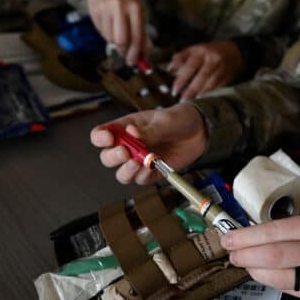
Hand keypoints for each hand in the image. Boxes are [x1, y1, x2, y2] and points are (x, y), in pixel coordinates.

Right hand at [87, 0, 147, 63]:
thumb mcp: (138, 10)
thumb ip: (141, 32)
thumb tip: (144, 55)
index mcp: (135, 7)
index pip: (136, 36)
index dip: (136, 52)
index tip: (135, 62)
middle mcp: (120, 8)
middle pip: (121, 40)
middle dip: (124, 52)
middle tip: (126, 57)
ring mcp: (105, 9)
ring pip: (110, 38)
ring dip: (114, 42)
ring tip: (117, 32)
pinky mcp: (94, 12)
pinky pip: (101, 32)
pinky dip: (106, 34)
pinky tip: (109, 25)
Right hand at [90, 104, 207, 184]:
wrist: (199, 132)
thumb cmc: (178, 120)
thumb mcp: (165, 120)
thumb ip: (149, 130)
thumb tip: (132, 133)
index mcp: (125, 127)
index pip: (101, 134)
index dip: (100, 138)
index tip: (108, 138)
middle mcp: (128, 146)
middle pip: (107, 157)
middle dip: (113, 157)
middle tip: (126, 153)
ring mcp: (138, 161)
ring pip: (121, 173)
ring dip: (126, 170)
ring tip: (139, 163)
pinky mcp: (150, 173)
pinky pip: (140, 180)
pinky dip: (144, 175)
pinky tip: (153, 167)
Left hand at [167, 40, 243, 100]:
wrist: (234, 51)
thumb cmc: (210, 51)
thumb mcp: (195, 49)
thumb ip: (181, 57)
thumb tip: (169, 68)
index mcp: (201, 52)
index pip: (190, 67)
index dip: (181, 80)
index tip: (174, 90)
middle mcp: (212, 60)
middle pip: (201, 77)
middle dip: (191, 91)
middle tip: (182, 101)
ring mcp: (222, 69)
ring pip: (211, 84)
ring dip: (201, 95)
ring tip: (193, 104)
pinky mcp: (228, 77)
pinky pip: (219, 88)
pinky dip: (211, 96)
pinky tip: (205, 102)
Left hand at [221, 214, 299, 299]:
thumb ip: (291, 229)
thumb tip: (253, 236)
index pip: (276, 230)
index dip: (248, 236)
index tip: (230, 238)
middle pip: (274, 255)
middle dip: (246, 255)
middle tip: (232, 254)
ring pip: (280, 277)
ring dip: (256, 271)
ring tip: (246, 265)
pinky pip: (292, 290)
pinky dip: (274, 282)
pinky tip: (266, 275)